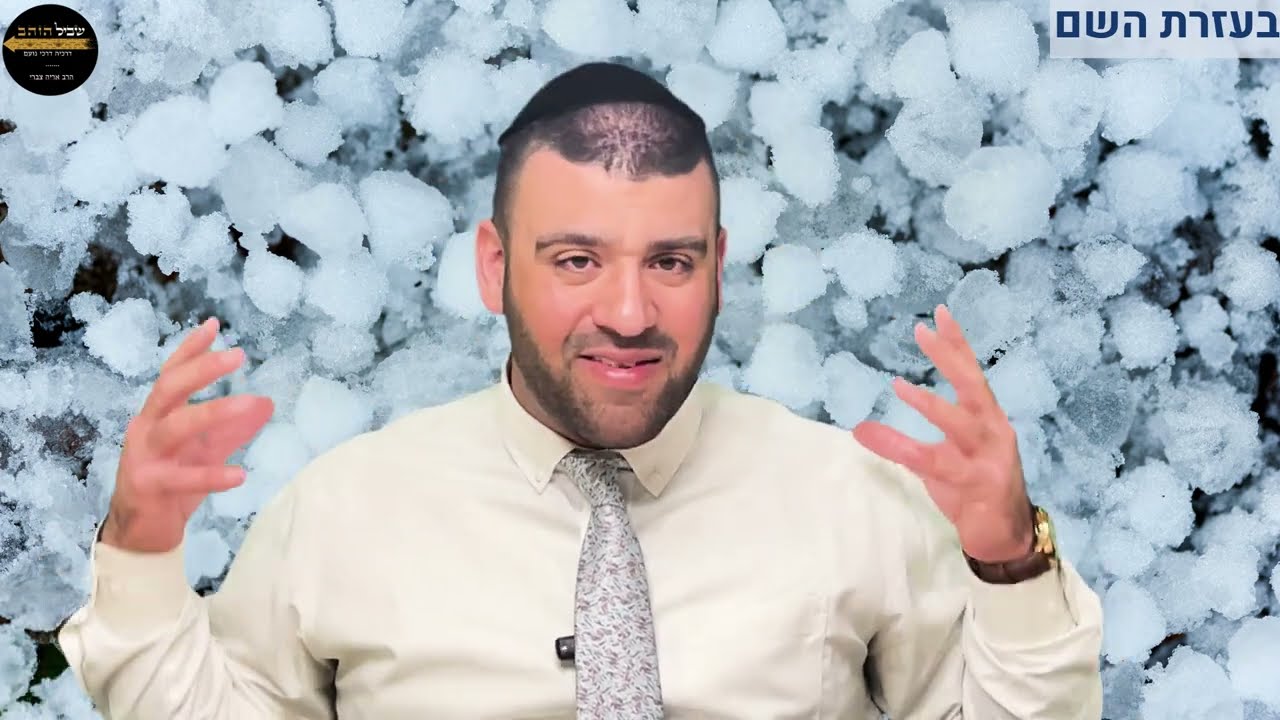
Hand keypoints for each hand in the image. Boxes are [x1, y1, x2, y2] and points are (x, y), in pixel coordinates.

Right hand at [102, 317, 273, 552]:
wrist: (141, 535)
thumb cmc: (171, 486)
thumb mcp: (205, 451)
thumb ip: (232, 428)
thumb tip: (268, 404)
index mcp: (156, 416)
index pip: (170, 374)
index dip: (190, 350)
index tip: (213, 325)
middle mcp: (146, 430)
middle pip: (169, 389)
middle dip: (201, 369)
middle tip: (237, 354)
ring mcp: (144, 458)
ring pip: (176, 426)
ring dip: (213, 411)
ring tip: (249, 401)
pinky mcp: (150, 487)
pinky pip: (183, 478)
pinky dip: (212, 475)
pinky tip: (241, 474)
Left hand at [852, 304, 1032, 563]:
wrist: (1006, 536)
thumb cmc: (974, 489)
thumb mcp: (939, 459)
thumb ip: (905, 441)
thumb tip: (861, 426)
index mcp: (987, 418)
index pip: (973, 374)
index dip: (958, 344)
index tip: (941, 313)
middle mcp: (993, 431)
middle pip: (973, 386)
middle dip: (950, 356)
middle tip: (923, 330)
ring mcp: (989, 458)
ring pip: (960, 424)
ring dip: (930, 404)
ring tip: (898, 385)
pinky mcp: (978, 485)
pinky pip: (937, 464)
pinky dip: (905, 449)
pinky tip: (877, 438)